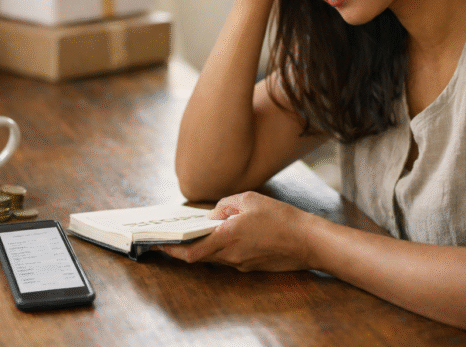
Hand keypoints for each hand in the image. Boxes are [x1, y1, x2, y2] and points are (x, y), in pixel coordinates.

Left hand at [158, 192, 313, 271]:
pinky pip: (230, 257)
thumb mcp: (249, 199)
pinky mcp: (251, 266)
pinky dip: (221, 248)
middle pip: (200, 256)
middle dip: (184, 249)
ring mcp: (242, 263)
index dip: (173, 250)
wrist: (307, 240)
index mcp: (227, 237)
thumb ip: (225, 206)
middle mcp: (232, 255)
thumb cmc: (280, 217)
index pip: (192, 251)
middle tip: (171, 240)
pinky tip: (224, 236)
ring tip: (196, 234)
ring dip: (204, 247)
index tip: (159, 246)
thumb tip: (212, 215)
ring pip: (215, 257)